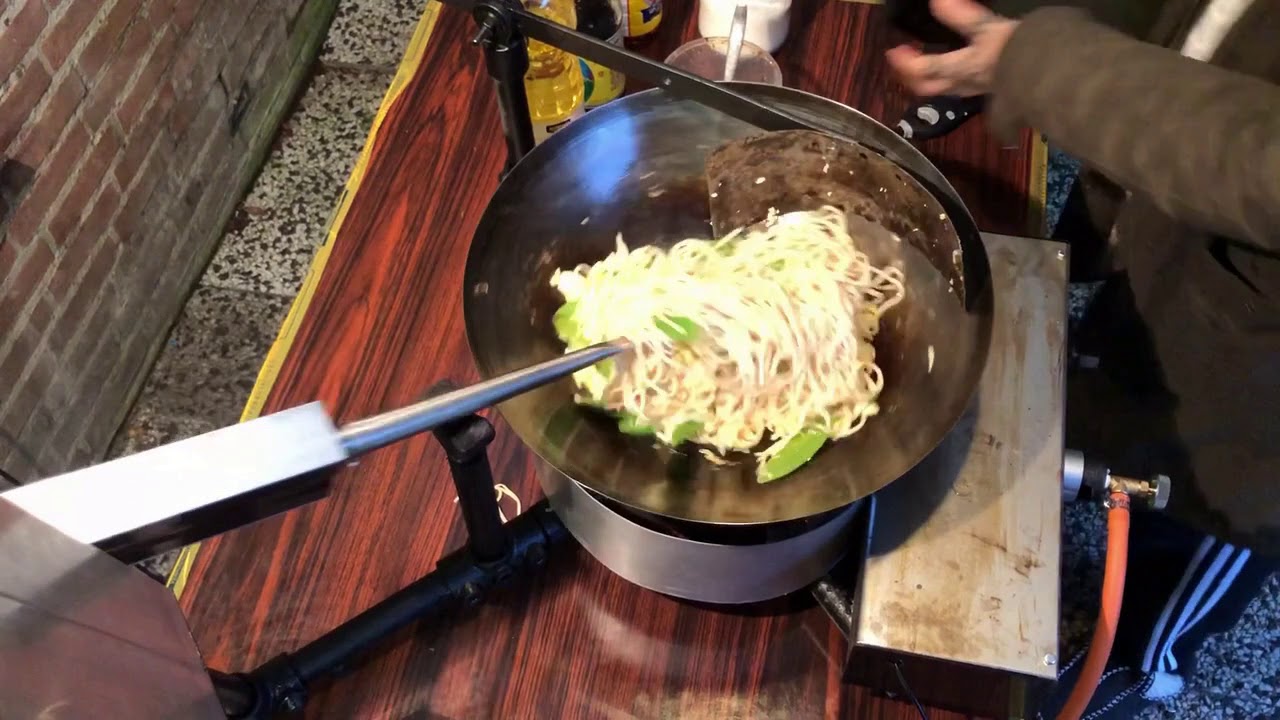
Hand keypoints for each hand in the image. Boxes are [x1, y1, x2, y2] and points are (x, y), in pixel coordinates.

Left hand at [885, 0, 1018, 96]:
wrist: (1055, 74)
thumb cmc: (1020, 50)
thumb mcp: (989, 27)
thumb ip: (962, 15)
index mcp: (959, 69)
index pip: (922, 71)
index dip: (904, 62)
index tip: (894, 50)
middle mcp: (963, 84)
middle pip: (927, 88)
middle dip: (910, 77)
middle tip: (903, 61)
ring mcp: (977, 90)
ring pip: (944, 90)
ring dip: (929, 79)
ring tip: (925, 64)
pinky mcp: (993, 91)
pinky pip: (963, 88)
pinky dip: (951, 78)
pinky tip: (959, 69)